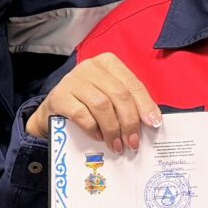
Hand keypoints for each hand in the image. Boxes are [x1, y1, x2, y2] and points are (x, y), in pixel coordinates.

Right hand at [24, 53, 158, 154]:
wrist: (53, 111)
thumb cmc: (86, 103)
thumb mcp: (109, 97)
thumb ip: (127, 104)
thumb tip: (150, 122)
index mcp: (108, 63)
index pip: (132, 84)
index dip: (145, 105)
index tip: (153, 123)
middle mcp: (90, 67)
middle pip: (119, 95)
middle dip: (130, 121)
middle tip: (133, 142)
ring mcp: (73, 80)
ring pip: (102, 105)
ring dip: (113, 129)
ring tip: (117, 145)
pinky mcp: (59, 96)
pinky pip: (82, 114)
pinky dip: (94, 128)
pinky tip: (99, 137)